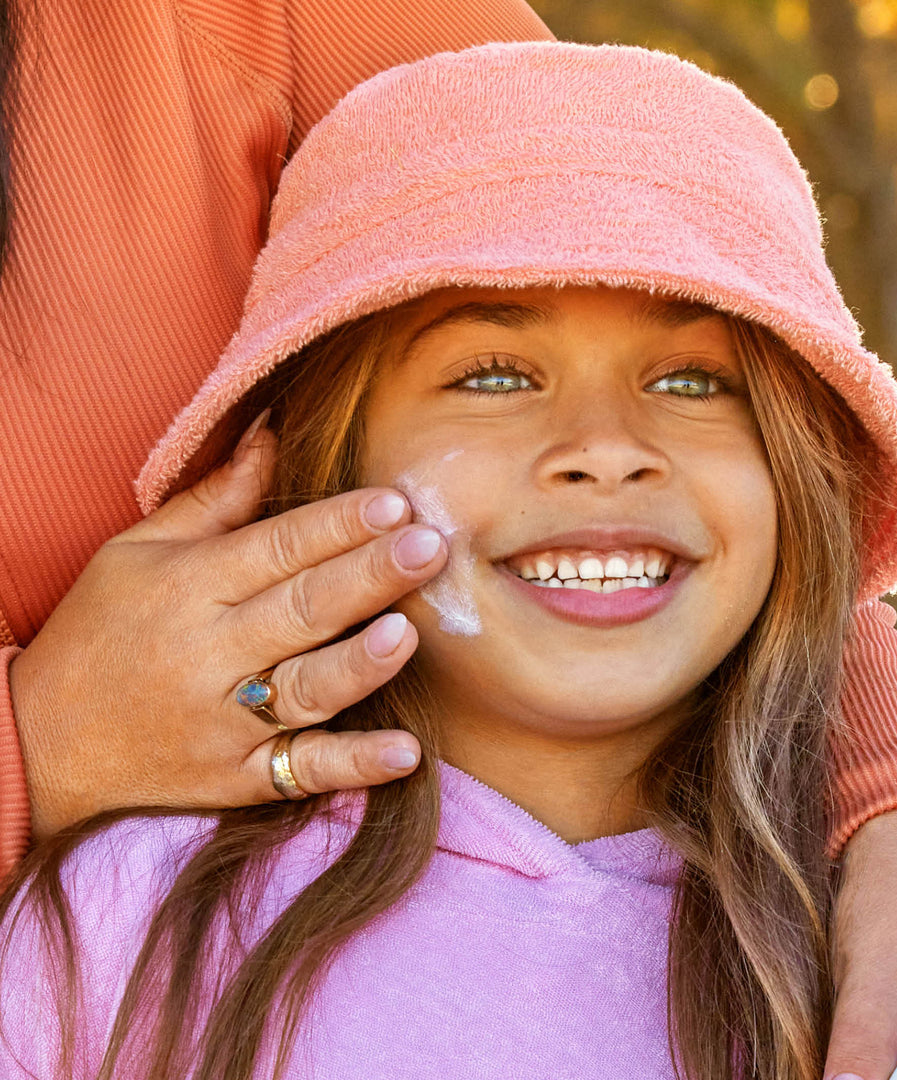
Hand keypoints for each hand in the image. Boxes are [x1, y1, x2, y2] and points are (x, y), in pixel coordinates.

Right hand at [10, 416, 447, 837]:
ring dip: (360, 664)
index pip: (274, 548)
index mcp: (187, 587)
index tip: (394, 503)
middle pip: (300, 610)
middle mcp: (207, 654)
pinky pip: (301, 773)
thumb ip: (214, 498)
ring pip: (304, 690)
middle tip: (430, 546)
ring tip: (409, 632)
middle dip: (369, 576)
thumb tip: (270, 432)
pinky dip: (353, 766)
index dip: (336, 525)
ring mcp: (224, 723)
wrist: (41, 739)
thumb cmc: (99, 630)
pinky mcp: (237, 779)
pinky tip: (404, 753)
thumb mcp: (137, 550)